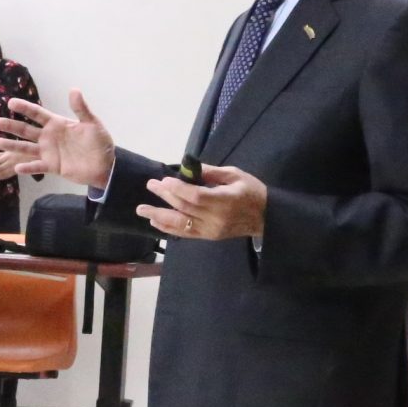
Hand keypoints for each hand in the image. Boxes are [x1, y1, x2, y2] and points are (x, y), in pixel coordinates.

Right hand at [0, 90, 114, 188]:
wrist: (105, 165)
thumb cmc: (99, 142)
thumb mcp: (92, 124)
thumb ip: (81, 109)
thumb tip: (74, 89)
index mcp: (56, 124)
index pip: (37, 114)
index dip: (24, 108)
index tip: (11, 102)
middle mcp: (48, 137)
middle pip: (26, 130)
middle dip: (11, 126)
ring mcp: (48, 152)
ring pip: (26, 148)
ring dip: (12, 145)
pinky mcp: (51, 166)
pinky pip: (37, 166)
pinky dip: (27, 168)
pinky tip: (17, 167)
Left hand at [143, 165, 267, 241]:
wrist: (265, 218)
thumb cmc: (252, 191)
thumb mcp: (235, 175)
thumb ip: (211, 173)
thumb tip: (187, 169)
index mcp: (225, 201)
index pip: (196, 197)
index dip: (178, 189)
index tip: (164, 180)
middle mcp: (215, 218)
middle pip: (185, 208)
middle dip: (165, 196)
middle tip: (150, 185)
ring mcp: (210, 230)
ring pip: (180, 224)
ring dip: (159, 216)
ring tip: (142, 210)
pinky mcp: (207, 237)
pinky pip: (184, 234)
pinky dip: (168, 228)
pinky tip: (155, 222)